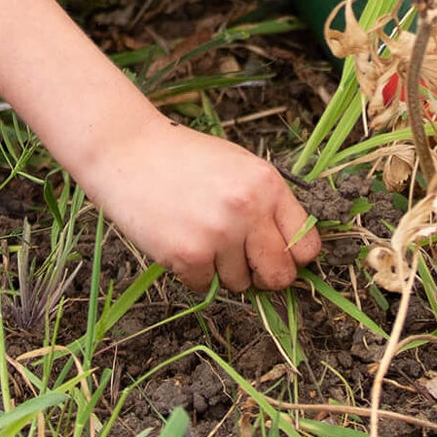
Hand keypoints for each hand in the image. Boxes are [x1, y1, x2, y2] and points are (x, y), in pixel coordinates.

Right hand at [77, 117, 321, 290]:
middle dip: (265, 277)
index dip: (294, 258)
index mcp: (268, 185)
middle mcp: (249, 210)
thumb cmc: (185, 158)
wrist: (129, 151)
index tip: (279, 256)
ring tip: (200, 234)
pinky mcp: (188, 255)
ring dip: (223, 270)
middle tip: (245, 263)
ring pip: (240, 283)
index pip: (306, 247)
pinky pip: (205, 285)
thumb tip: (292, 253)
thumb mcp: (239, 166)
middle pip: (280, 276)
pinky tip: (179, 238)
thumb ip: (267, 204)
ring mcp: (218, 235)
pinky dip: (193, 272)